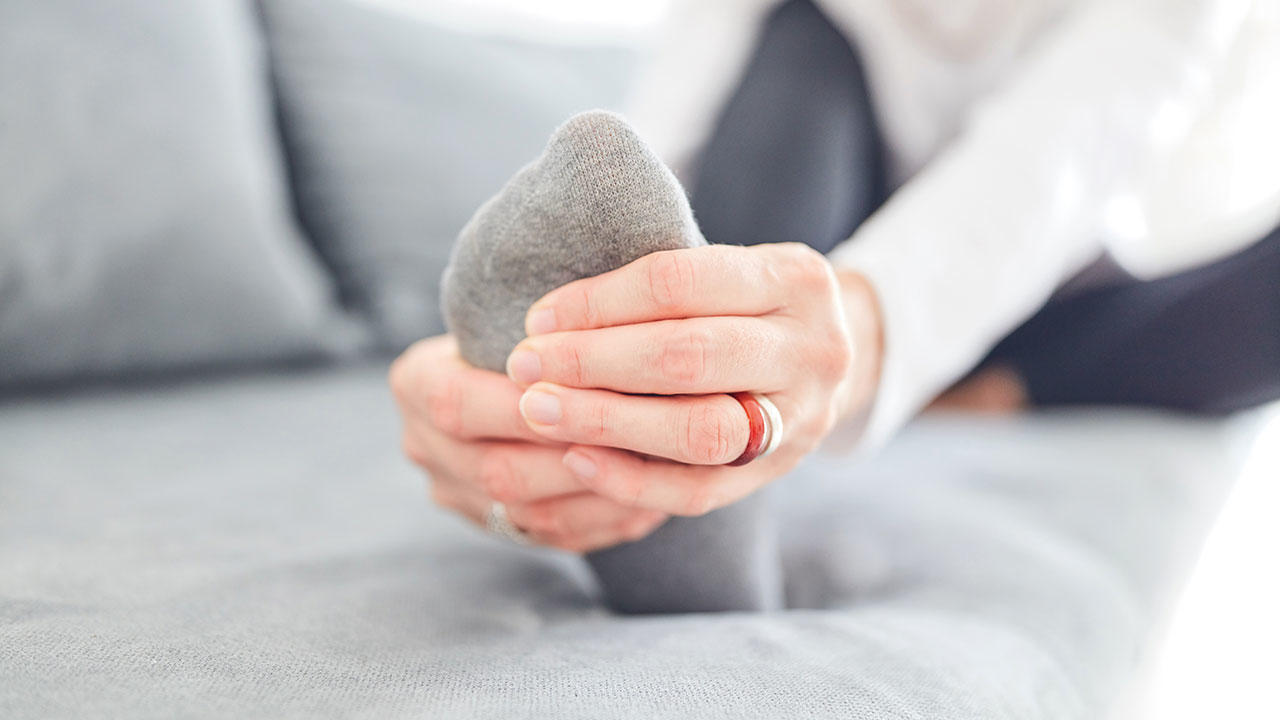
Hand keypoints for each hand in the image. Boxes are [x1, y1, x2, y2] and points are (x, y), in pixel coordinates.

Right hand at [389, 335, 667, 551]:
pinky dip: (609, 520)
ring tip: (657, 472)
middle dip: (574, 455)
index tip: (594, 393)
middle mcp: (425, 447)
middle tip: (640, 439)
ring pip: (531, 515)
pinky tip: (652, 500)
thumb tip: (605, 337)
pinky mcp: (498, 527)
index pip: (459, 405)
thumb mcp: (517, 314)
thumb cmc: (530, 329)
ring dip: (600, 494)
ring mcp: (459, 495)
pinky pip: (558, 538)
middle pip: (496, 472)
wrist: (507, 368)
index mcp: (415, 384)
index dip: (525, 406)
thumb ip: (545, 332)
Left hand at [503, 242, 882, 516]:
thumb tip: (550, 318)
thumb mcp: (730, 271)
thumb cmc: (749, 306)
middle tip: (526, 365)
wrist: (830, 359)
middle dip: (593, 362)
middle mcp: (812, 348)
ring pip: (699, 429)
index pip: (679, 283)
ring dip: (605, 421)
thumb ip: (664, 287)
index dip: (599, 302)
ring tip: (538, 410)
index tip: (539, 318)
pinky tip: (577, 460)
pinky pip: (700, 490)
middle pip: (689, 356)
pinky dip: (632, 479)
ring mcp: (803, 417)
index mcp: (794, 277)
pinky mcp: (779, 470)